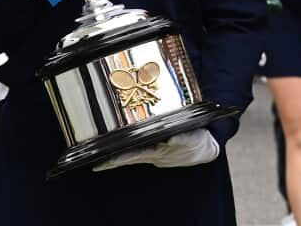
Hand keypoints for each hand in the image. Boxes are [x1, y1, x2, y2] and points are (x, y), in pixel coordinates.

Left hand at [92, 129, 218, 171]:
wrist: (208, 146)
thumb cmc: (198, 141)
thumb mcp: (191, 137)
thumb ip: (181, 138)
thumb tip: (170, 138)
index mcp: (157, 152)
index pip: (131, 156)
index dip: (115, 160)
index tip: (98, 164)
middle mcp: (153, 154)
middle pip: (127, 157)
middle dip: (110, 160)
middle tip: (92, 163)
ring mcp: (155, 153)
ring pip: (132, 154)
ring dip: (118, 155)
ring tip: (102, 156)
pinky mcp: (158, 148)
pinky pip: (140, 149)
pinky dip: (130, 149)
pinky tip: (123, 146)